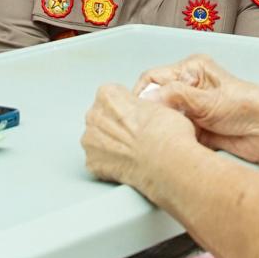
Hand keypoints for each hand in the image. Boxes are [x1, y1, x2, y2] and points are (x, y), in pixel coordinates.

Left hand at [81, 83, 197, 196]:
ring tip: (134, 149)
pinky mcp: (92, 163)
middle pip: (101, 115)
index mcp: (108, 95)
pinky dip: (110, 161)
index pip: (111, 94)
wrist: (168, 162)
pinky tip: (128, 162)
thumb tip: (139, 111)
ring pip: (97, 138)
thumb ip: (138, 103)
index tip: (137, 113)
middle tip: (137, 132)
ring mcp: (89, 141)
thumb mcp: (158, 102)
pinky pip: (99, 159)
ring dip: (111, 142)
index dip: (127, 104)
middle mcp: (93, 116)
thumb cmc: (167, 132)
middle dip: (115, 123)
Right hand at [133, 55, 258, 163]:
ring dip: (158, 127)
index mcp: (192, 69)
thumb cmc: (248, 107)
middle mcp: (187, 86)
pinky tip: (169, 143)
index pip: (152, 78)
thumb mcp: (209, 100)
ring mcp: (187, 108)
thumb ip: (177, 96)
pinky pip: (168, 132)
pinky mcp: (190, 127)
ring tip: (160, 136)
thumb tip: (148, 99)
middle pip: (152, 99)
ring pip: (159, 117)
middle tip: (150, 127)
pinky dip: (167, 137)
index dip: (142, 94)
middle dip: (149, 113)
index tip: (140, 112)